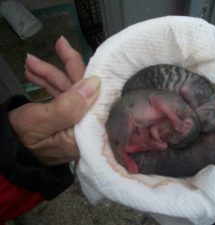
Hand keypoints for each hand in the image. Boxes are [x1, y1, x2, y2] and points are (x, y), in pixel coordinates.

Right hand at [9, 37, 98, 164]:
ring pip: (69, 90)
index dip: (91, 76)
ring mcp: (74, 121)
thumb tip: (96, 83)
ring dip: (50, 73)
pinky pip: (60, 95)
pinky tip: (34, 71)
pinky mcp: (64, 117)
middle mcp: (84, 127)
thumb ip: (70, 106)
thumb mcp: (41, 121)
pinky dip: (48, 82)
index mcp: (85, 134)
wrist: (3, 147)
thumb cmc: (20, 138)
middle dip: (67, 67)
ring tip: (30, 61)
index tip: (86, 56)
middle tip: (60, 44)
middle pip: (84, 92)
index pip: (97, 101)